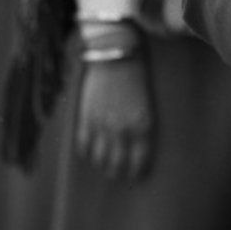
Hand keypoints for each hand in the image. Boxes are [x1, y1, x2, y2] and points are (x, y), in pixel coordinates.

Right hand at [76, 55, 153, 180]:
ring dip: (101, 165)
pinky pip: (83, 147)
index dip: (136, 172)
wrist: (115, 54)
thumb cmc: (136, 77)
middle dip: (117, 173)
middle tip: (116, 173)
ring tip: (103, 164)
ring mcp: (102, 126)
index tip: (134, 175)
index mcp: (143, 126)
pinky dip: (86, 153)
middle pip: (117, 166)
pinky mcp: (86, 118)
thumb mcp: (147, 104)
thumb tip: (134, 149)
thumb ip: (142, 127)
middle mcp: (123, 130)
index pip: (139, 163)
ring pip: (99, 160)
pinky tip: (90, 151)